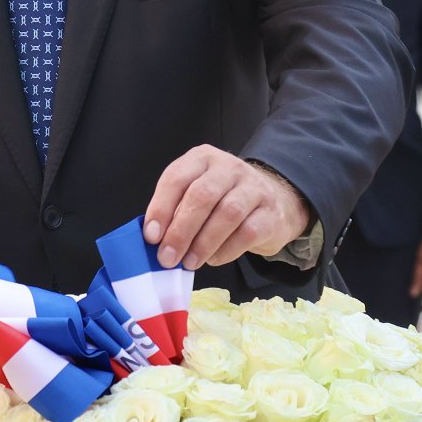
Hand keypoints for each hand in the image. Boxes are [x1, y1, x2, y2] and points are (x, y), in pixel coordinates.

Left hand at [144, 146, 309, 270]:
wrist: (270, 203)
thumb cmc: (222, 201)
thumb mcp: (195, 196)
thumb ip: (175, 211)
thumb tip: (156, 239)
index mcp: (202, 159)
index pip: (177, 178)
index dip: (161, 208)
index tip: (151, 237)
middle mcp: (229, 167)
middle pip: (202, 195)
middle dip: (181, 230)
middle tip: (167, 257)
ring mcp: (254, 188)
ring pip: (227, 213)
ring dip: (203, 243)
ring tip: (189, 262)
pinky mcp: (271, 213)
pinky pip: (247, 233)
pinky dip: (226, 250)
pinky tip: (213, 259)